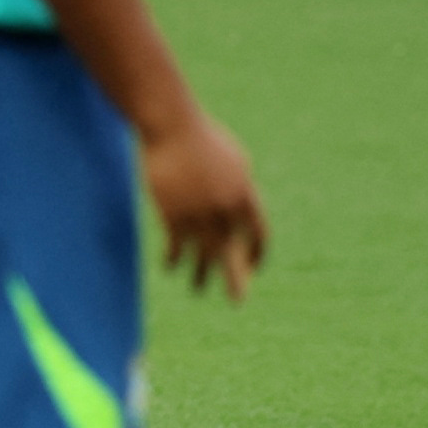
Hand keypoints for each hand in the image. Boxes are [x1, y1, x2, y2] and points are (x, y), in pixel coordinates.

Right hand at [138, 109, 265, 298]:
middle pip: (232, 252)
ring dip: (200, 274)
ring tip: (198, 291)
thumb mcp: (234, 160)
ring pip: (201, 252)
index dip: (255, 253)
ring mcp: (197, 211)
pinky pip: (175, 244)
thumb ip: (239, 187)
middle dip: (235, 278)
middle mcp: (224, 208)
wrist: (171, 125)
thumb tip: (240, 209)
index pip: (257, 233)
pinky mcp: (171, 212)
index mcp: (245, 194)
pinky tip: (170, 268)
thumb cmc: (201, 138)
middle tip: (238, 302)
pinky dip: (173, 258)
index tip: (251, 267)